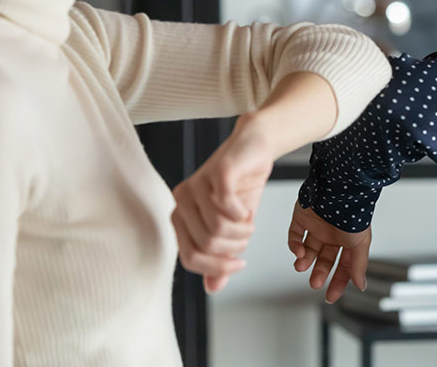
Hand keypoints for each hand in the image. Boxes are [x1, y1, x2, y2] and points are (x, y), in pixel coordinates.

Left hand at [171, 115, 274, 293]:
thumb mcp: (233, 229)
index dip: (217, 267)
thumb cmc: (242, 187)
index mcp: (180, 216)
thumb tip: (213, 288)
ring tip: (249, 222)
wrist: (256, 148)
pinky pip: (226, 206)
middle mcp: (182, 200)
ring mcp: (197, 184)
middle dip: (235, 247)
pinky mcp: (216, 171)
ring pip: (217, 228)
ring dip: (242, 232)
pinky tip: (247, 210)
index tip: (240, 263)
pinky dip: (242, 214)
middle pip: (207, 245)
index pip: (190, 258)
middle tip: (247, 235)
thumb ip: (221, 256)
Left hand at [287, 201, 370, 302]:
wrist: (337, 189)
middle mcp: (333, 233)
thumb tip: (361, 285)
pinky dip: (294, 246)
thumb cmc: (353, 212)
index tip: (331, 295)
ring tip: (302, 266)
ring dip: (304, 261)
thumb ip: (358, 265)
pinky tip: (299, 251)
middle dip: (319, 273)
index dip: (338, 281)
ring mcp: (317, 226)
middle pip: (324, 260)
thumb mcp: (360, 243)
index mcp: (348, 240)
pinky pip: (295, 235)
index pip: (343, 265)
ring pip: (308, 250)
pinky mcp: (301, 218)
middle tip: (315, 283)